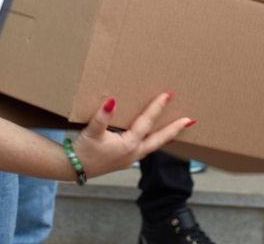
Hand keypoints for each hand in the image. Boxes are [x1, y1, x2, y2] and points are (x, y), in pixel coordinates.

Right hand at [72, 93, 193, 179]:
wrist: (74, 168)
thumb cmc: (84, 150)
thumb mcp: (92, 131)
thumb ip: (102, 116)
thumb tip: (112, 100)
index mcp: (128, 144)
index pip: (147, 122)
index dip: (157, 107)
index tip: (167, 95)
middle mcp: (134, 153)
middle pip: (159, 140)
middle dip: (174, 129)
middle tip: (190, 120)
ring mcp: (130, 158)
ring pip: (153, 145)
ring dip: (165, 136)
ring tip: (176, 127)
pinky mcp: (125, 160)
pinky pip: (144, 148)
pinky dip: (152, 141)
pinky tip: (150, 136)